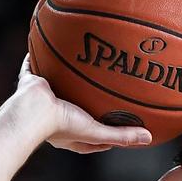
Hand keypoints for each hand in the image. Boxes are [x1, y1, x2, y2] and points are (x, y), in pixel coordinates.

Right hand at [16, 53, 151, 152]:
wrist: (33, 111)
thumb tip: (149, 138)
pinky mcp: (33, 82)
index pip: (91, 135)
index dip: (106, 131)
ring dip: (69, 78)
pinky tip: (55, 42)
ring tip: (82, 65)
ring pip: (60, 86)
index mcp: (68, 133)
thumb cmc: (61, 125)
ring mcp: (44, 98)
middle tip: (104, 94)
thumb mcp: (96, 132)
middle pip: (77, 108)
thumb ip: (121, 135)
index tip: (120, 124)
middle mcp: (56, 116)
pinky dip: (44, 56)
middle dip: (89, 101)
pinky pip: (39, 66)